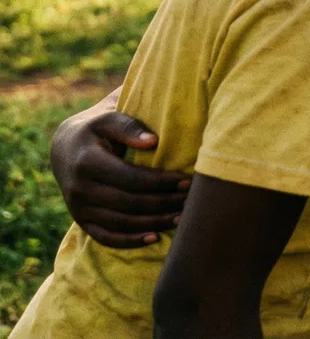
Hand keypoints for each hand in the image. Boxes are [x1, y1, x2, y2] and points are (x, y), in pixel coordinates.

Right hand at [50, 107, 189, 247]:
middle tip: (193, 201)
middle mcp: (80, 189)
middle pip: (129, 203)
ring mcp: (79, 208)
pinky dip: (129, 241)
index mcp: (87, 162)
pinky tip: (155, 238)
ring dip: (153, 223)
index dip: (161, 182)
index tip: (188, 181)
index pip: (131, 178)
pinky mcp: (81, 221)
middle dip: (164, 203)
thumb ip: (129, 127)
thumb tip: (153, 141)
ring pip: (120, 223)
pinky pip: (105, 237)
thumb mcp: (109, 119)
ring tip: (183, 219)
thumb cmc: (98, 130)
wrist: (65, 149)